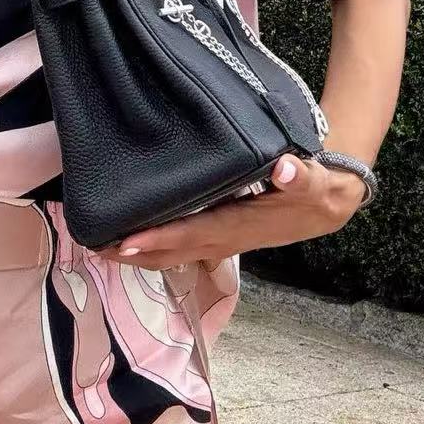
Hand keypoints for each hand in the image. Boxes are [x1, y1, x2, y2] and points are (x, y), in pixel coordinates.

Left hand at [96, 154, 366, 269]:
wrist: (330, 202)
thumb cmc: (318, 188)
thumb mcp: (315, 179)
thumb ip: (300, 175)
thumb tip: (284, 170)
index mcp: (240, 224)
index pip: (192, 233)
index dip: (159, 240)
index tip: (124, 241)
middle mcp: (226, 237)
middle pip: (173, 252)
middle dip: (135, 253)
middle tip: (94, 246)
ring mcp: (222, 238)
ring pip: (174, 252)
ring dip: (140, 253)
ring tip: (101, 246)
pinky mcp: (222, 231)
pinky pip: (182, 243)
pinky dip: (156, 243)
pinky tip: (135, 236)